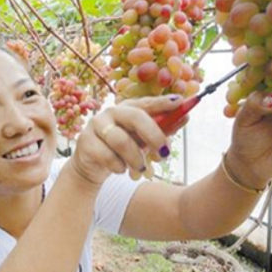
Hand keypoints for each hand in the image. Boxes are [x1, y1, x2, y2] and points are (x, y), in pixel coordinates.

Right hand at [69, 94, 186, 185]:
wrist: (93, 165)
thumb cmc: (123, 148)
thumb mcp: (144, 140)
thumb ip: (163, 129)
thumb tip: (186, 117)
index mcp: (128, 108)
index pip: (147, 102)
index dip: (162, 102)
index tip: (180, 102)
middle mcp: (111, 112)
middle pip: (135, 117)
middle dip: (153, 136)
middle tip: (164, 153)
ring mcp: (96, 126)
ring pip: (121, 140)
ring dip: (136, 158)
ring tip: (141, 168)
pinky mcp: (85, 143)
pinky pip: (107, 156)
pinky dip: (119, 166)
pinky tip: (121, 169)